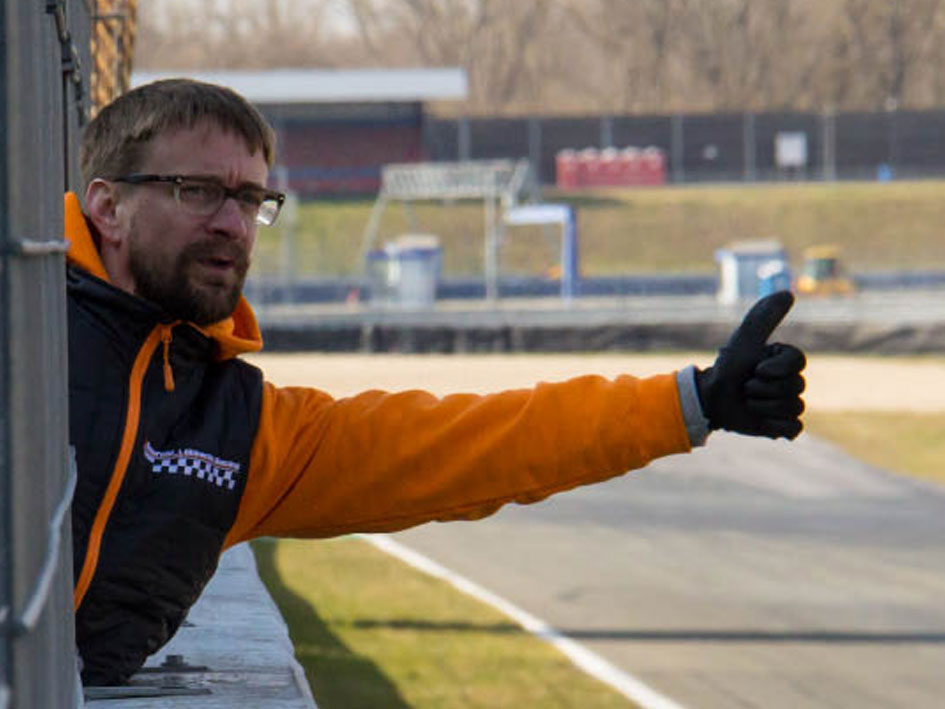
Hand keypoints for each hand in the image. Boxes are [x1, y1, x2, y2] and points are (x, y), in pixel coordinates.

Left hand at [696, 291, 805, 438]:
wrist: (710, 400)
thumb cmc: (727, 368)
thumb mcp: (744, 340)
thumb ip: (763, 316)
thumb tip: (789, 293)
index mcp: (785, 359)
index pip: (799, 362)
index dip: (776, 369)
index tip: (756, 369)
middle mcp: (790, 380)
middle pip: (796, 387)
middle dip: (764, 389)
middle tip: (745, 387)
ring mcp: (788, 403)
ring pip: (794, 408)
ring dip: (763, 406)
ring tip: (747, 402)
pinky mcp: (783, 425)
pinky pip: (793, 429)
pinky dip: (774, 427)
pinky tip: (760, 422)